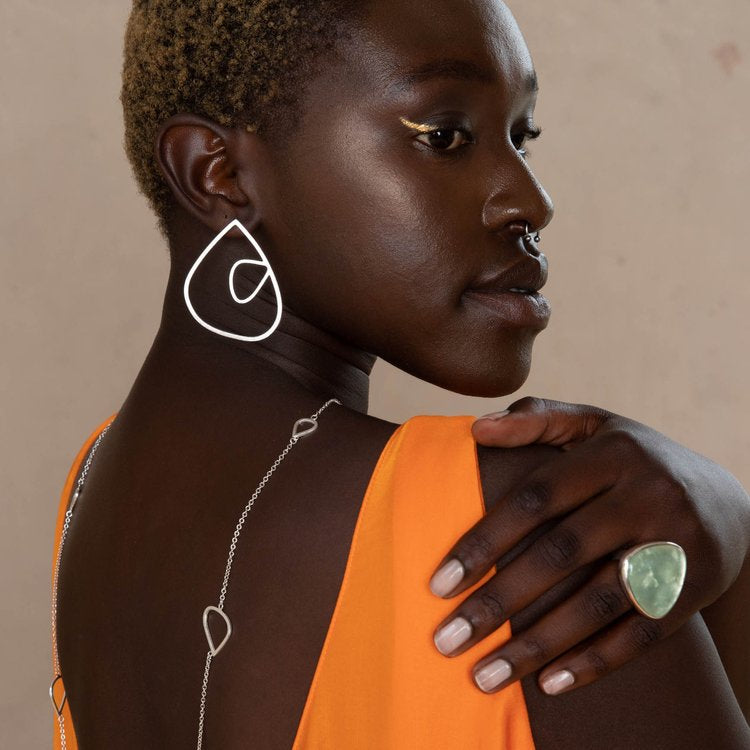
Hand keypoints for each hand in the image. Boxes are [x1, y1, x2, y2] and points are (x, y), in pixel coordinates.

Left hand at [428, 396, 749, 696]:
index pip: (535, 498)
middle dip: (498, 602)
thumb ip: (537, 419)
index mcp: (613, 453)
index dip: (484, 541)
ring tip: (484, 677)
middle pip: (560, 555)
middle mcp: (648, 496)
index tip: (438, 584)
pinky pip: (641, 634)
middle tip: (446, 640)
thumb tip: (476, 429)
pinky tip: (548, 685)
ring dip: (537, 645)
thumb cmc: (634, 460)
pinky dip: (595, 662)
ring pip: (597, 603)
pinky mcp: (695, 590)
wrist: (725, 501)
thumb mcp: (592, 425)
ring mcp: (675, 546)